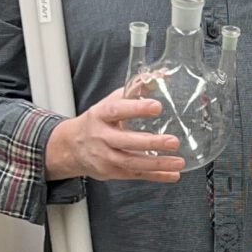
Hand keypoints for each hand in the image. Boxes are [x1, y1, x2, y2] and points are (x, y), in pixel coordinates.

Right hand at [44, 85, 185, 183]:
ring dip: (158, 163)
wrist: (72, 147)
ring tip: (179, 161)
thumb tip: (161, 75)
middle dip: (151, 142)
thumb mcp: (110, 102)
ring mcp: (106, 157)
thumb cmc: (98, 121)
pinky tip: (173, 174)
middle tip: (173, 141)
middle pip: (126, 141)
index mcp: (100, 115)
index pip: (117, 111)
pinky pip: (136, 175)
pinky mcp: (112, 172)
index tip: (156, 106)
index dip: (136, 109)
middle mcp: (101, 137)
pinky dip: (156, 176)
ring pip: (132, 162)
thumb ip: (135, 89)